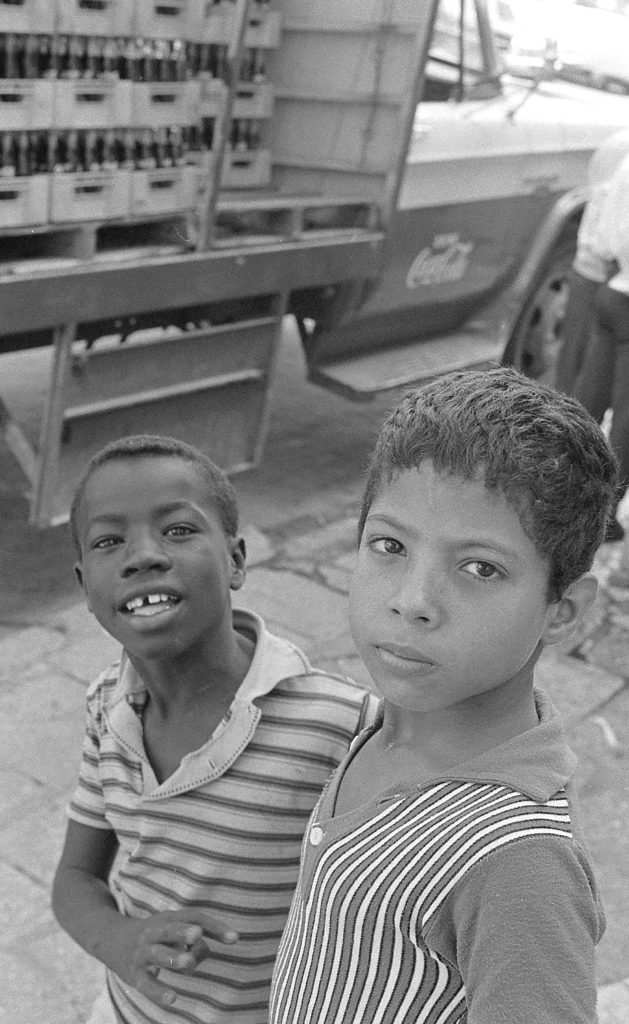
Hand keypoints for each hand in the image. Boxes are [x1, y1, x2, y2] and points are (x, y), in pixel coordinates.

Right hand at [118, 909, 237, 1007]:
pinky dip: (158, 991)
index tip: (235, 939)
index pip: (194, 917)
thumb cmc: (156, 937)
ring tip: (187, 962)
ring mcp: (143, 951)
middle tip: (198, 934)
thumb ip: (193, 943)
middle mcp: (154, 931)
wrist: (113, 940)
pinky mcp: (134, 972)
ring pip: (158, 953)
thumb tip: (207, 949)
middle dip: (182, 931)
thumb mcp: (172, 932)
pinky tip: (173, 998)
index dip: (214, 927)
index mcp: (168, 918)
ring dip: (172, 957)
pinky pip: (146, 983)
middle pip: (170, 928)